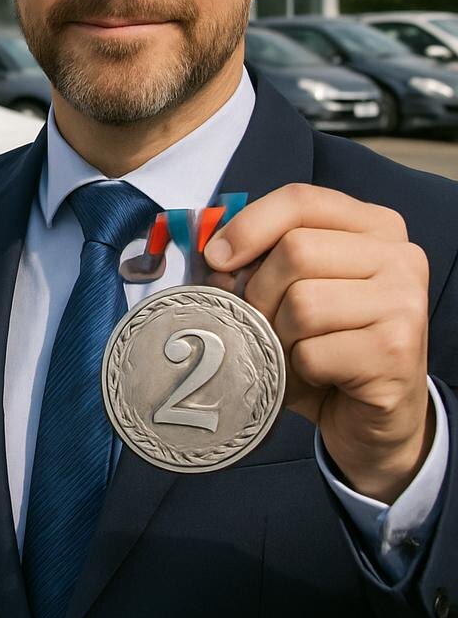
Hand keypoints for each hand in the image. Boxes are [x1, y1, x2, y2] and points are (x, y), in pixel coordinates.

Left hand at [203, 184, 432, 503]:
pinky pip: (312, 351)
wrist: (373, 417)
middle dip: (261, 292)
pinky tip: (318, 376)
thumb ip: (260, 258)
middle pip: (296, 250)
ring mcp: (405, 303)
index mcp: (374, 226)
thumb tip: (212, 255)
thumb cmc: (325, 343)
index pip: (301, 200)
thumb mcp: (292, 288)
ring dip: (280, 336)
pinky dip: (298, 369)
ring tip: (295, 351)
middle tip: (264, 322)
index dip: (249, 225)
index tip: (216, 257)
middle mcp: (400, 256)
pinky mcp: (396, 352)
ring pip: (302, 302)